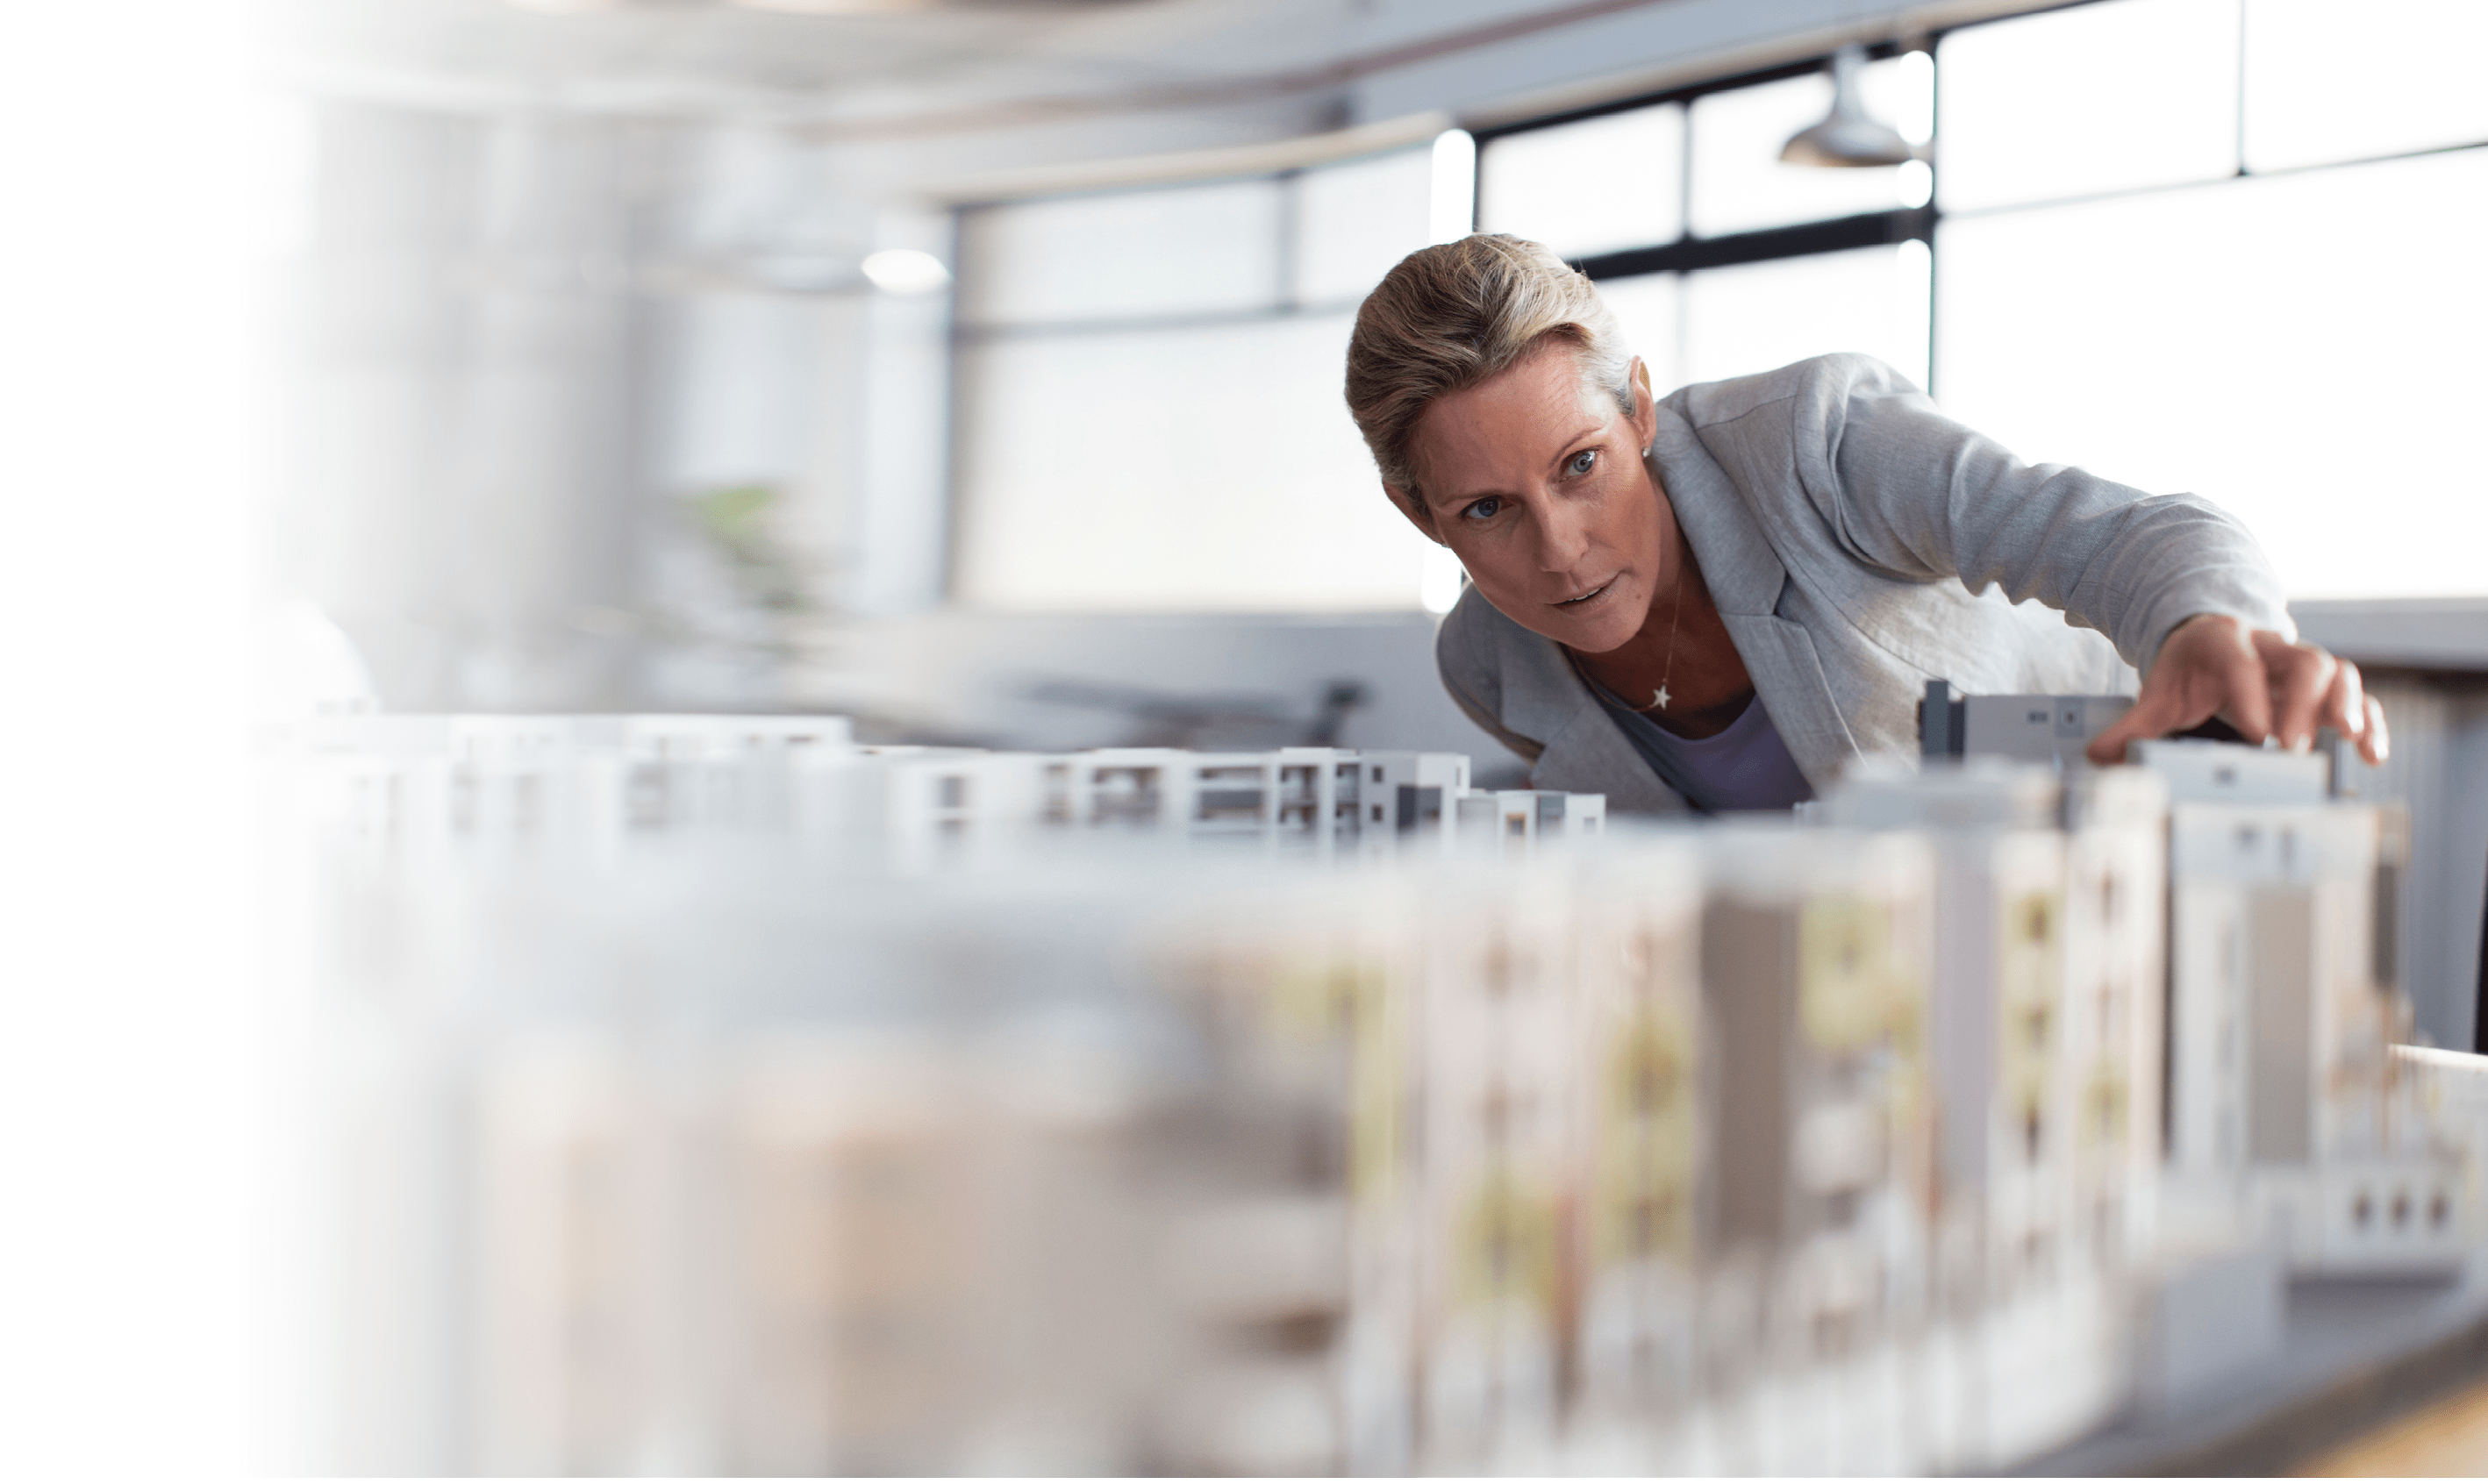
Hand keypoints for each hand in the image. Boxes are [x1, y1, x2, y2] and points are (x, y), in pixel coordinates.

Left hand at [2084, 613, 2388, 766]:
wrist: (2210, 641)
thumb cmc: (2187, 673)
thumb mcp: (2158, 694)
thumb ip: (2131, 726)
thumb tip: (2099, 757)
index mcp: (2225, 644)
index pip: (2241, 664)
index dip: (2252, 696)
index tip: (2256, 736)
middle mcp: (2272, 648)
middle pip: (2302, 661)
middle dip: (2303, 703)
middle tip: (2294, 747)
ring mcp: (2302, 664)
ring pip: (2337, 670)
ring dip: (2348, 704)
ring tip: (2349, 739)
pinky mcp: (2326, 686)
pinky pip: (2359, 696)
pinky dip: (2370, 721)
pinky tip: (2372, 753)